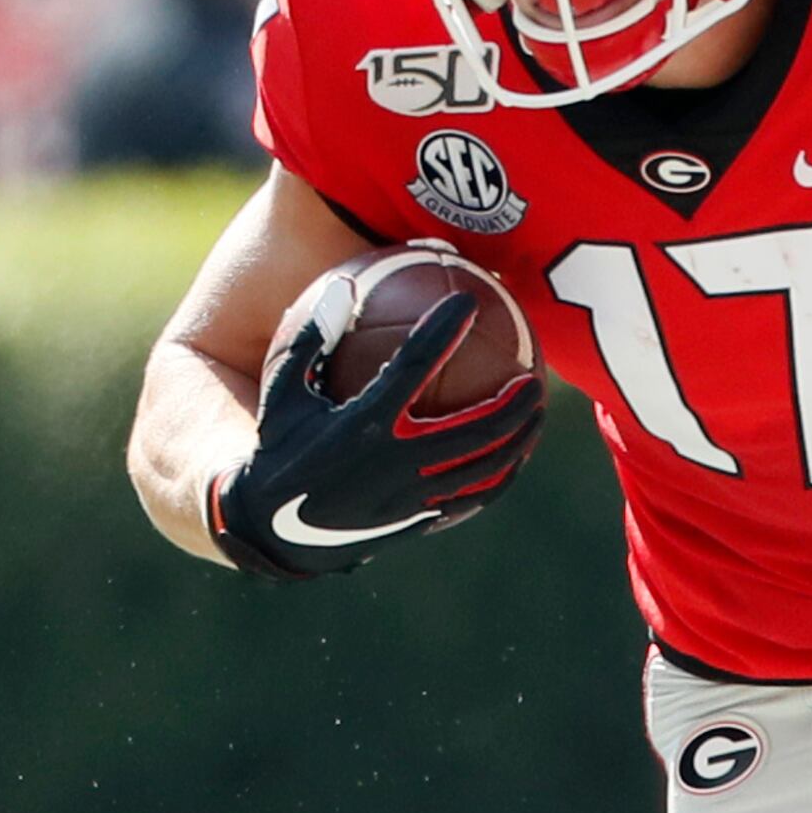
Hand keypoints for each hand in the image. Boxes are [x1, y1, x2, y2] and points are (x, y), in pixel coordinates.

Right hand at [208, 291, 544, 581]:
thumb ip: (310, 337)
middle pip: (478, 428)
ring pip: (486, 467)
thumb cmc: (280, 446)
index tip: (467, 301)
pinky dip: (501, 475)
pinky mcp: (420, 518)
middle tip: (533, 378)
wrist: (274, 527)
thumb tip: (341, 285)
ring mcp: (414, 493)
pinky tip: (515, 457)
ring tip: (537, 415)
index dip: (443, 329)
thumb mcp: (282, 390)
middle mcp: (397, 459)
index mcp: (365, 422)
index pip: (416, 365)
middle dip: (514, 403)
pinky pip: (474, 496)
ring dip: (519, 439)